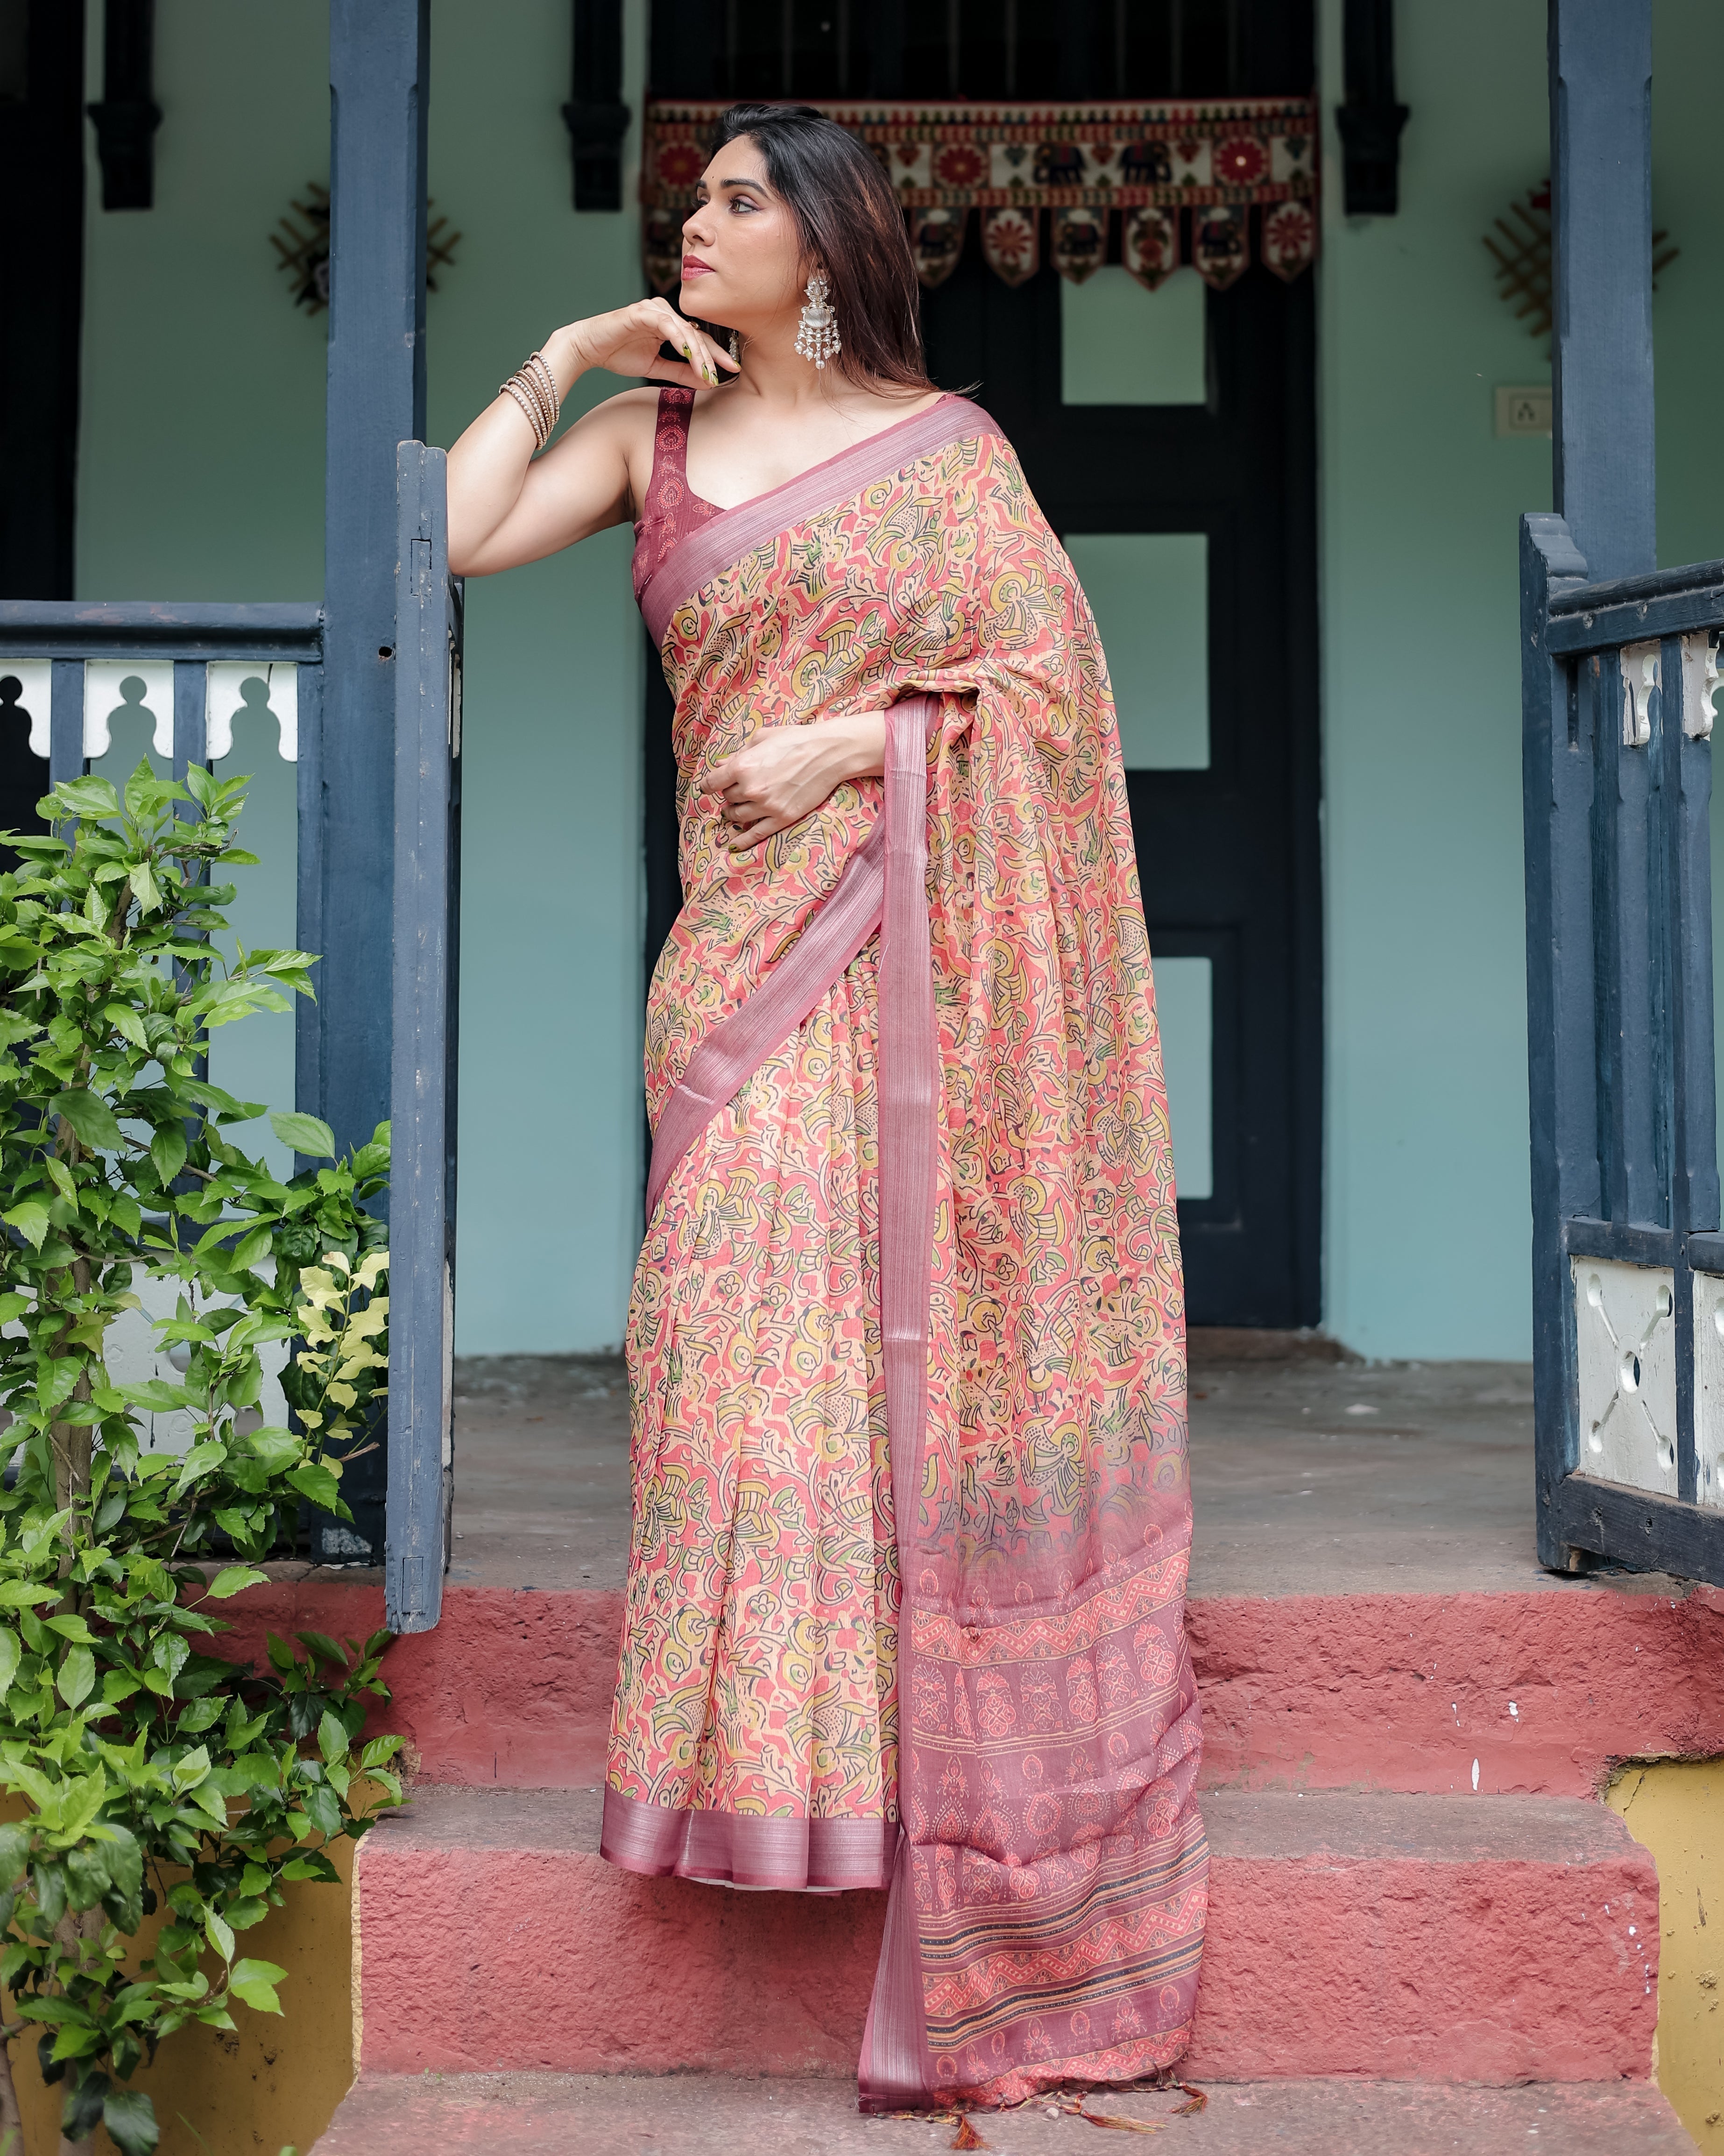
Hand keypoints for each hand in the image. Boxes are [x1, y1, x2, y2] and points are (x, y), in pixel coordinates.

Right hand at [557, 300, 738, 390]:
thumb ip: (680, 372)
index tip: (731, 371)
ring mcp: (653, 310)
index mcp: (669, 324)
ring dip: (697, 352)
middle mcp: (664, 313)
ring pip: (684, 329)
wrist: (588, 347)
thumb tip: (706, 382)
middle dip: (713, 355)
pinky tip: (688, 354)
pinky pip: (666, 325)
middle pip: (696, 333)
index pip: (698, 339)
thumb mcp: (656, 367)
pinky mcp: (641, 313)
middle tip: (725, 372)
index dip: (715, 355)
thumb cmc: (618, 354)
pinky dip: (679, 339)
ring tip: (707, 371)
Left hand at [706, 713, 886, 850]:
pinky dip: (742, 840)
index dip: (709, 784)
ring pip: (737, 815)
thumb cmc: (796, 739)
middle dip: (729, 793)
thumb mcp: (762, 738)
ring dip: (733, 813)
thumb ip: (739, 753)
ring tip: (736, 809)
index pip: (712, 782)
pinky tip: (733, 845)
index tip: (709, 786)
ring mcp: (767, 805)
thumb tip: (721, 764)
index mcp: (742, 766)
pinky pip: (756, 834)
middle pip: (727, 798)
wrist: (828, 752)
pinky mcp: (782, 817)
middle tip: (736, 790)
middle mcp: (751, 788)